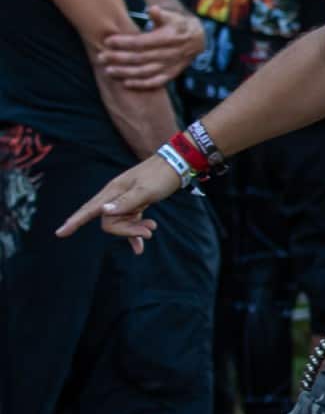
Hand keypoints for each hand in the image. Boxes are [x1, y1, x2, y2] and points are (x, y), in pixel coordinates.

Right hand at [55, 155, 183, 252]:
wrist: (176, 165)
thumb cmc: (161, 176)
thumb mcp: (146, 190)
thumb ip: (126, 202)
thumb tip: (103, 211)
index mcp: (113, 191)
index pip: (89, 209)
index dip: (75, 222)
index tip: (60, 233)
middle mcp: (114, 197)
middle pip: (108, 222)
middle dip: (127, 231)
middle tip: (150, 230)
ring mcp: (124, 201)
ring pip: (120, 224)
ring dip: (135, 231)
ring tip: (153, 228)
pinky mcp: (134, 205)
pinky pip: (129, 223)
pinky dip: (135, 233)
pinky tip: (140, 247)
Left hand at [98, 8, 204, 88]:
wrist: (198, 39)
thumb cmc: (178, 25)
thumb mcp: (172, 16)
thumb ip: (160, 14)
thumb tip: (153, 9)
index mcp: (168, 38)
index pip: (142, 42)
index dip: (124, 43)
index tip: (108, 41)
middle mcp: (169, 54)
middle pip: (140, 58)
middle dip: (119, 58)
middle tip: (101, 56)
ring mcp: (170, 66)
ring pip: (145, 72)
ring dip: (126, 72)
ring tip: (108, 70)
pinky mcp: (171, 74)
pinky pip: (156, 82)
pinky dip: (141, 84)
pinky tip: (126, 83)